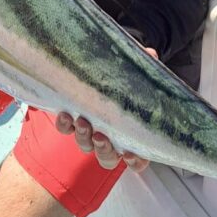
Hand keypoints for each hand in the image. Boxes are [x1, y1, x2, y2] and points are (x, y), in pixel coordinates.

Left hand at [55, 47, 157, 172]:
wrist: (102, 64)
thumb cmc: (127, 74)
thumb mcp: (138, 70)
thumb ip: (145, 66)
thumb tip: (151, 55)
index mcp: (133, 133)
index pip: (138, 159)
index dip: (135, 162)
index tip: (131, 154)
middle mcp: (112, 137)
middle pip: (108, 157)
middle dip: (104, 150)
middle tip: (100, 136)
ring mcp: (91, 130)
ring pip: (87, 146)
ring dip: (84, 138)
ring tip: (82, 122)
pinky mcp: (73, 119)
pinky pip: (67, 129)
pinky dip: (65, 125)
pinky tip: (66, 114)